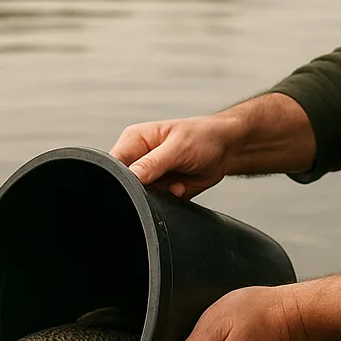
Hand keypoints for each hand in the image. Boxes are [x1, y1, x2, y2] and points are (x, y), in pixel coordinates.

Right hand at [110, 115, 242, 198]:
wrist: (227, 149)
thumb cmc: (204, 137)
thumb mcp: (177, 148)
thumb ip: (152, 163)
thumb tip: (130, 176)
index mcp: (134, 140)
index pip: (113, 163)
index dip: (120, 178)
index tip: (141, 183)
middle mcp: (138, 157)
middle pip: (125, 183)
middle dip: (144, 190)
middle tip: (164, 183)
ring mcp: (149, 174)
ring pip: (142, 196)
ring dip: (161, 195)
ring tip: (177, 182)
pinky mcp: (161, 188)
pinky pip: (157, 203)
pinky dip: (170, 199)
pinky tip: (181, 186)